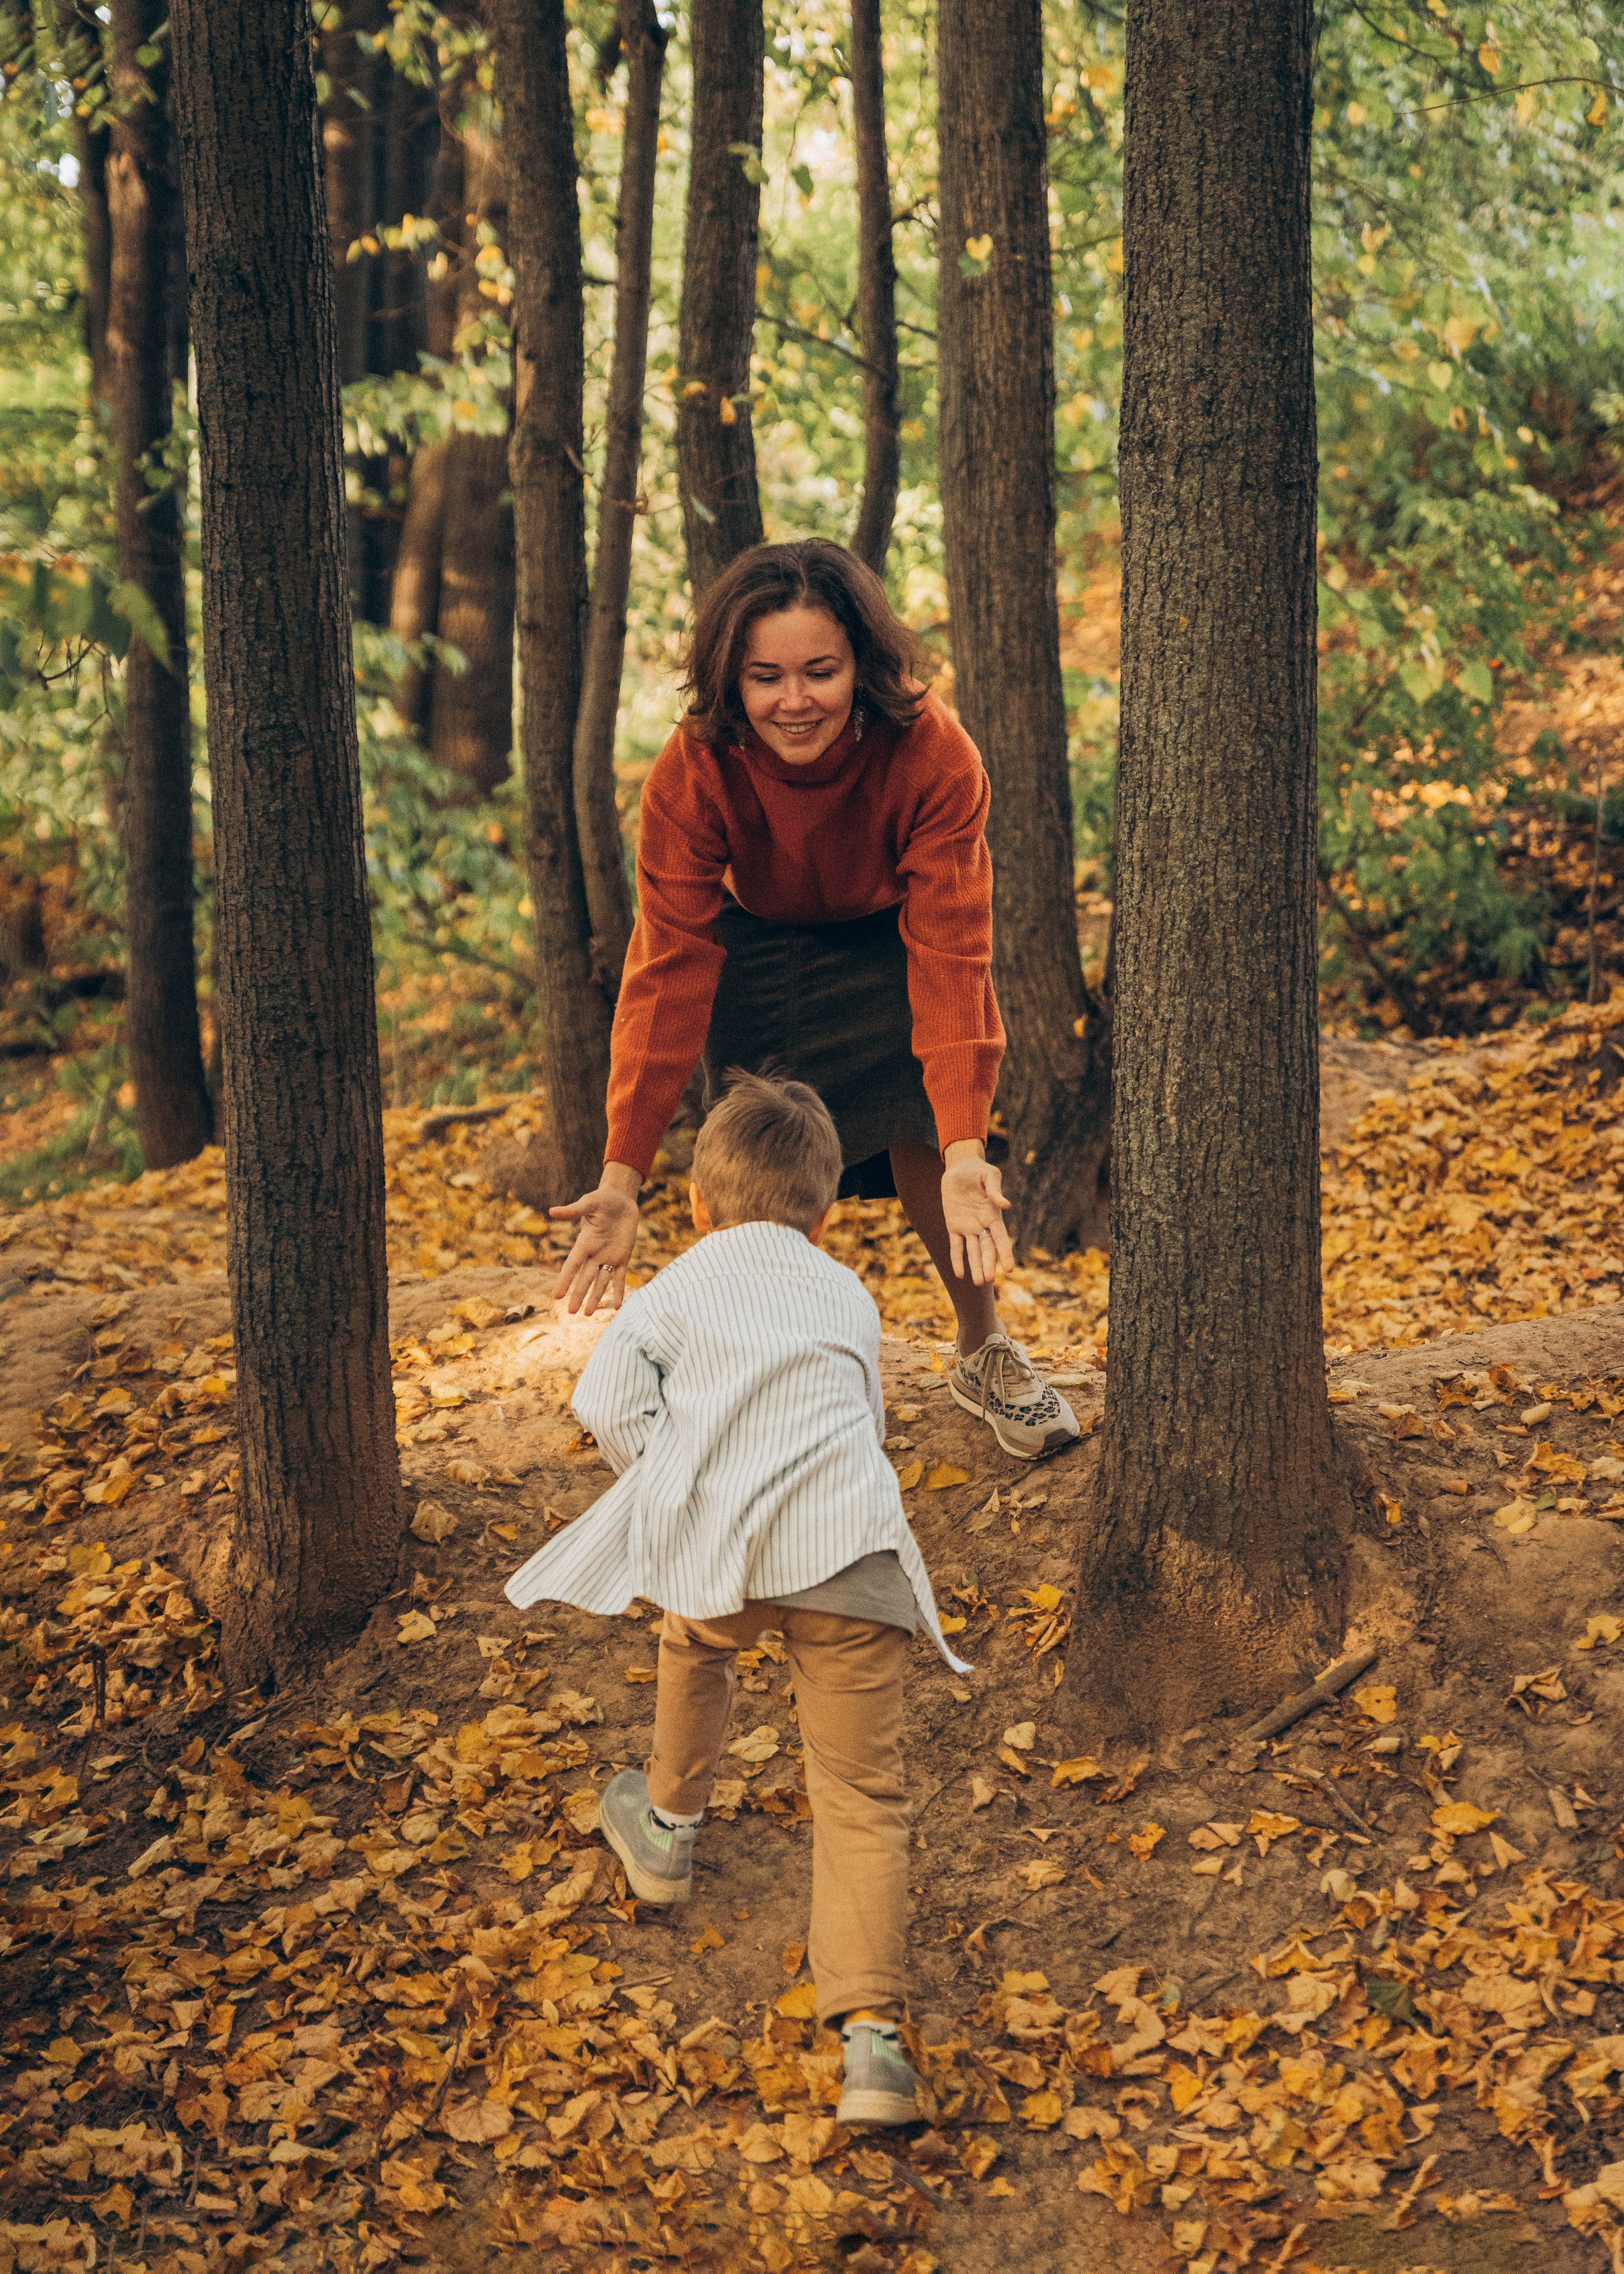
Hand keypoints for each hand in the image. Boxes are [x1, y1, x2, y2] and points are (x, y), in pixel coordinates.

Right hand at [551, 1172, 640, 1314]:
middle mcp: (594, 1253)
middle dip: (578, 1295)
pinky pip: (620, 1277)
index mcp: (584, 1243)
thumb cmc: (602, 1200)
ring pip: (600, 1281)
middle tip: (571, 1313)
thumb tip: (552, 1211)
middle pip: (585, 1278)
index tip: (556, 1296)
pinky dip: (619, 1291)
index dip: (564, 1280)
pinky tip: (617, 1306)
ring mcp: (609, 1256)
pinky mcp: (623, 1256)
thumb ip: (573, 1211)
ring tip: (588, 1314)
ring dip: (595, 1297)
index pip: (572, 1265)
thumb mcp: (588, 1204)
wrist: (621, 1199)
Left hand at [942, 1151, 1014, 1285]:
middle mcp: (982, 1225)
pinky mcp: (953, 1225)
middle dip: (988, 1264)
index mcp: (993, 1215)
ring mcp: (967, 1227)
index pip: (1001, 1237)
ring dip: (975, 1266)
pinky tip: (959, 1274)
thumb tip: (1005, 1205)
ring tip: (977, 1283)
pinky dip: (957, 1259)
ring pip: (972, 1251)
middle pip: (987, 1248)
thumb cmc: (978, 1171)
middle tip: (989, 1280)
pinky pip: (955, 1245)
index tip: (1010, 1268)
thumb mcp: (989, 1176)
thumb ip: (995, 1190)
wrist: (959, 1167)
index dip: (1005, 1252)